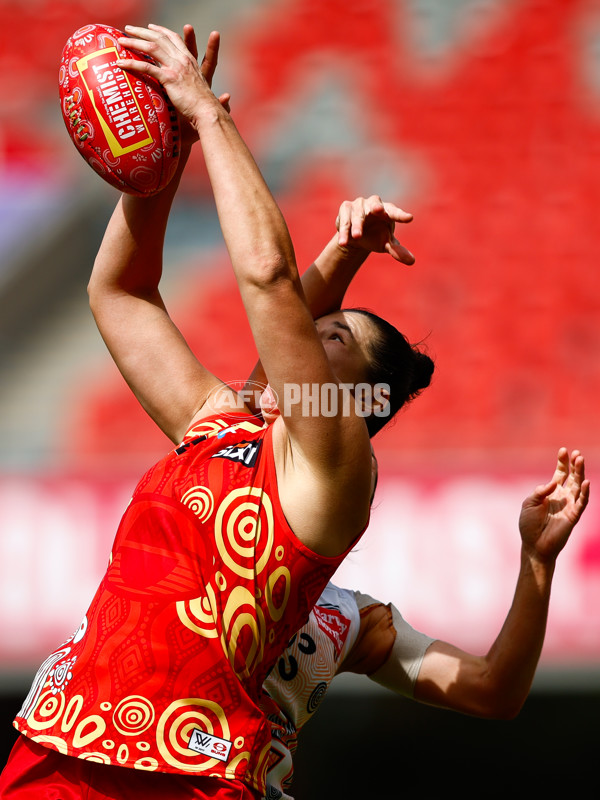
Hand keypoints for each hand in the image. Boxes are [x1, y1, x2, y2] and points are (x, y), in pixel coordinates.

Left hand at [117, 24, 228, 137]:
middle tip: (129, 29)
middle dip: (143, 31)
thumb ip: (217, 98)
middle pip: (160, 39)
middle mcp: (184, 61)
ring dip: (134, 42)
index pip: (176, 40)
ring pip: (152, 47)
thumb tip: (229, 100)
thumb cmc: (210, 113)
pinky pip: (146, 66)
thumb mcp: (211, 100)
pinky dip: (132, 63)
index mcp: (192, 63)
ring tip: (120, 41)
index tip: (151, 28)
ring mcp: (176, 68)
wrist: (209, 115)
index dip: (162, 31)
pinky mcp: (169, 78)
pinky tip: (120, 63)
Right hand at [336, 195, 414, 264]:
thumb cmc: (376, 236)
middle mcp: (374, 204)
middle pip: (376, 205)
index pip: (395, 212)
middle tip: (378, 210)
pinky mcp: (345, 208)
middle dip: (376, 207)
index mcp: (387, 211)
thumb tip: (412, 261)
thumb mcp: (386, 244)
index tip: (409, 218)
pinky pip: (344, 220)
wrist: (356, 236)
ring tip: (356, 237)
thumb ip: (397, 251)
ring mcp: (359, 205)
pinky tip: (344, 242)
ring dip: (357, 226)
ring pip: (358, 215)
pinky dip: (344, 231)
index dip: (401, 215)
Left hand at [519, 448, 589, 562]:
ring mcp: (569, 506)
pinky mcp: (573, 516)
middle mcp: (562, 497)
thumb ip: (540, 491)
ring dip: (580, 474)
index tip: (563, 450)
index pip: (560, 474)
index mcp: (551, 492)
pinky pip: (581, 503)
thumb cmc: (529, 525)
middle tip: (577, 453)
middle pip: (572, 477)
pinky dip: (584, 493)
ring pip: (578, 486)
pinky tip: (586, 482)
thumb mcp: (529, 503)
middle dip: (574, 465)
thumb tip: (553, 482)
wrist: (533, 545)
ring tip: (580, 460)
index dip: (562, 462)